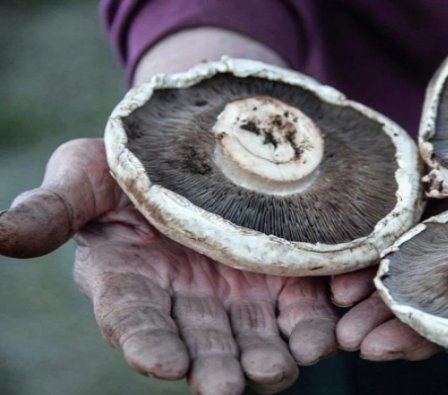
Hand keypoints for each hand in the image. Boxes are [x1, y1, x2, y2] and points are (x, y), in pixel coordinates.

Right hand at [0, 139, 337, 394]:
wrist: (198, 147)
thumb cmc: (130, 164)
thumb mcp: (84, 176)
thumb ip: (51, 210)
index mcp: (131, 284)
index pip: (133, 322)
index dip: (145, 343)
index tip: (159, 362)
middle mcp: (186, 302)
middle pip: (201, 344)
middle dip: (214, 368)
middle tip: (226, 388)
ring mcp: (238, 294)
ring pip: (255, 338)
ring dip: (269, 358)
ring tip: (279, 369)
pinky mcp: (283, 278)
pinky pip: (301, 309)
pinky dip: (312, 324)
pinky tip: (326, 333)